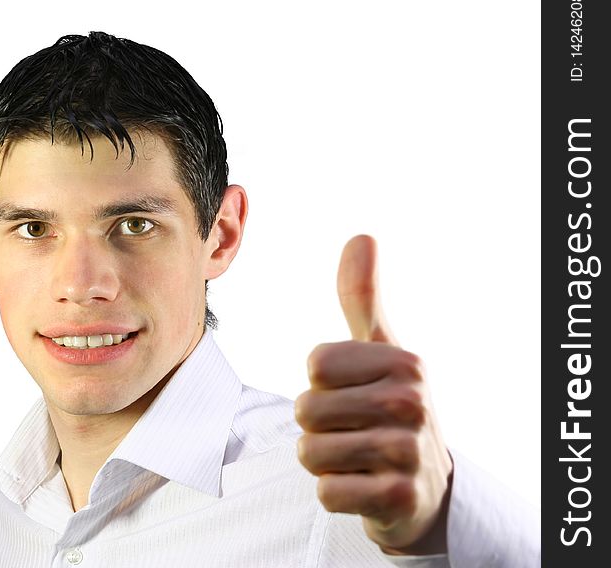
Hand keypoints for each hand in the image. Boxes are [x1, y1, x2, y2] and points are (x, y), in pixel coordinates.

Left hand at [295, 235, 452, 553]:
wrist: (427, 488)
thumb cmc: (392, 409)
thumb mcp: (381, 351)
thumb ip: (362, 296)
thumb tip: (361, 235)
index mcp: (405, 361)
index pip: (315, 365)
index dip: (322, 384)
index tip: (354, 394)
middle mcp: (412, 402)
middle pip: (307, 410)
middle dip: (318, 427)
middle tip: (355, 432)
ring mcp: (408, 451)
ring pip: (311, 452)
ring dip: (325, 461)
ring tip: (358, 459)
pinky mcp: (399, 498)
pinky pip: (327, 492)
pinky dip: (336, 492)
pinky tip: (365, 487)